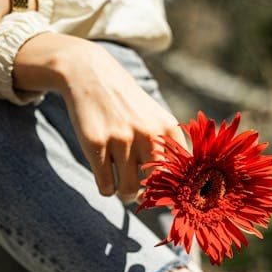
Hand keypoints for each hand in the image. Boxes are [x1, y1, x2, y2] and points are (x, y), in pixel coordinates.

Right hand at [13, 33, 185, 198]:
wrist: (91, 74)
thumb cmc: (129, 108)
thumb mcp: (156, 121)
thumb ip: (169, 153)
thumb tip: (169, 197)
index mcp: (169, 130)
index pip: (180, 176)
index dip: (172, 191)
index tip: (162, 194)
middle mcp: (149, 134)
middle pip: (155, 187)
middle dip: (147, 196)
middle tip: (139, 193)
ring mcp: (122, 139)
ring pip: (128, 191)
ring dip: (124, 195)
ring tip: (121, 186)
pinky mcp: (96, 143)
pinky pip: (106, 187)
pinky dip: (106, 189)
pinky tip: (105, 179)